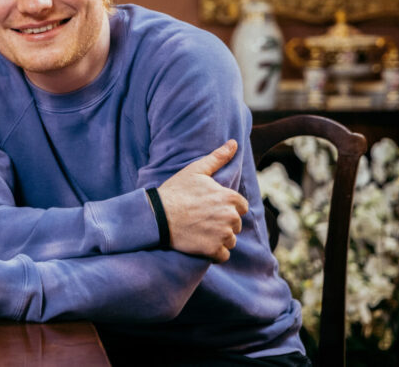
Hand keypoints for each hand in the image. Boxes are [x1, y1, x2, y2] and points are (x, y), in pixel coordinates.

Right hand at [157, 140, 248, 262]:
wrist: (157, 215)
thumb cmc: (176, 191)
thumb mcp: (195, 170)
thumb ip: (218, 158)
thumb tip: (234, 142)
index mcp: (230, 198)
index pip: (241, 207)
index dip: (226, 207)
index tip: (209, 207)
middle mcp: (230, 217)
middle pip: (236, 224)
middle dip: (223, 223)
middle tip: (201, 219)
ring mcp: (222, 235)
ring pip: (230, 241)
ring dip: (218, 238)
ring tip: (199, 230)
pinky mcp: (213, 250)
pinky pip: (222, 256)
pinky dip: (213, 252)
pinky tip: (199, 243)